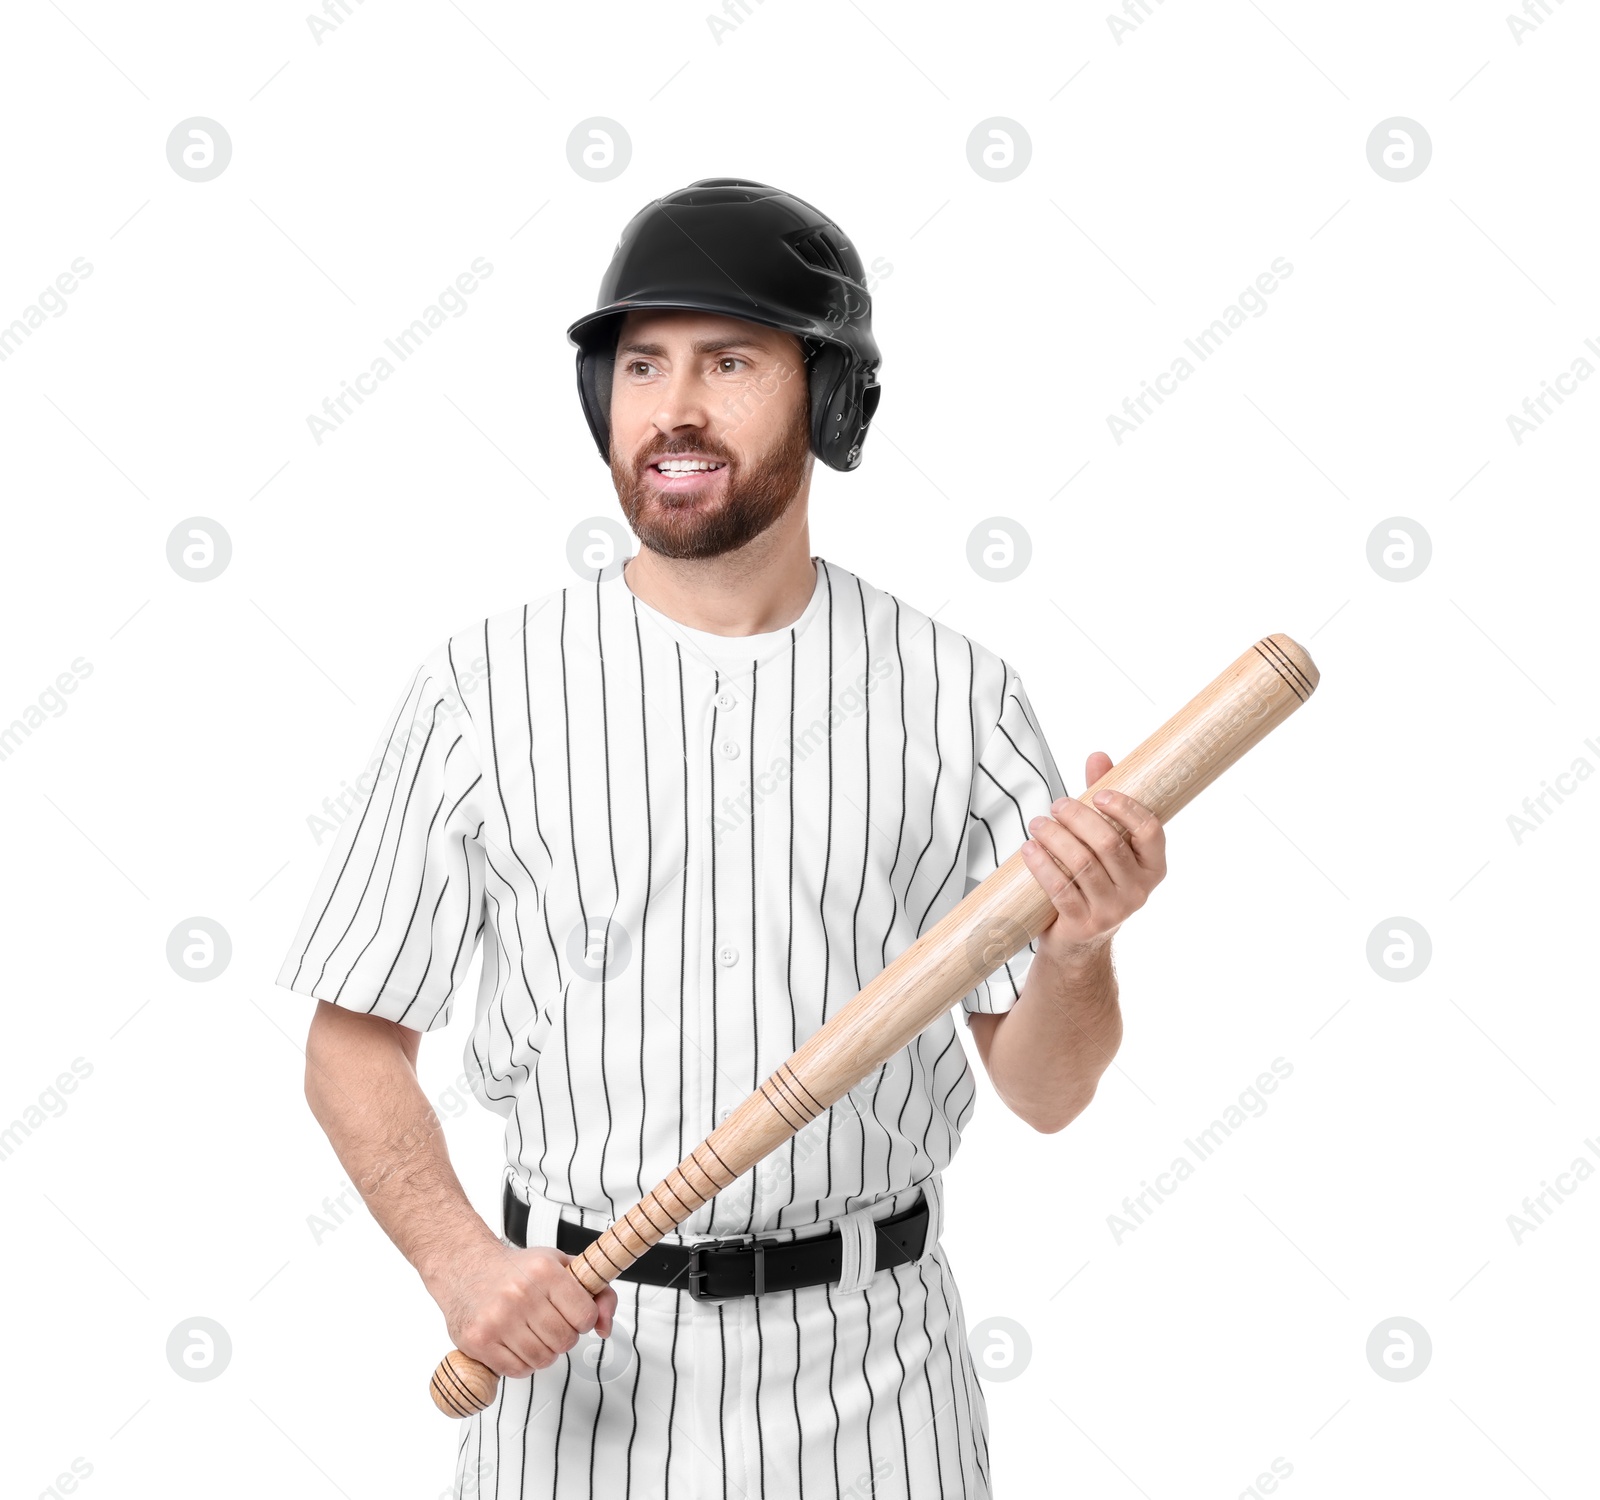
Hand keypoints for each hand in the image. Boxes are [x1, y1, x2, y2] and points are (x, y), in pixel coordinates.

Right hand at [429, 1235, 617, 1378]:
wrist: (465, 1266)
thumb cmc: (516, 1269)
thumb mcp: (560, 1265)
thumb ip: (596, 1292)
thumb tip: (606, 1328)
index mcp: (545, 1271)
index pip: (585, 1316)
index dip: (582, 1319)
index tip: (570, 1312)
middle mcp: (521, 1293)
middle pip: (565, 1341)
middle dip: (562, 1336)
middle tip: (548, 1322)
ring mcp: (497, 1319)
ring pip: (543, 1360)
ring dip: (542, 1352)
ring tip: (530, 1332)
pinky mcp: (479, 1341)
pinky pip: (517, 1371)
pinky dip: (521, 1363)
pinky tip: (514, 1343)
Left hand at [1019, 751, 1165, 963]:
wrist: (1080, 938)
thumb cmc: (1095, 877)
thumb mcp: (1106, 840)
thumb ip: (1104, 800)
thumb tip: (1098, 756)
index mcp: (1153, 866)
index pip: (1150, 830)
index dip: (1125, 808)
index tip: (1097, 794)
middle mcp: (1139, 891)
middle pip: (1108, 844)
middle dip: (1078, 818)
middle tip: (1056, 805)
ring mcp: (1113, 911)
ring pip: (1082, 865)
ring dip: (1055, 838)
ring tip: (1037, 823)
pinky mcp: (1084, 924)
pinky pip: (1061, 889)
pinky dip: (1042, 865)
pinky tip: (1029, 849)